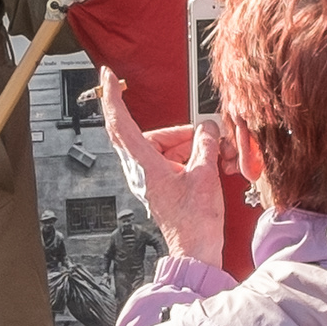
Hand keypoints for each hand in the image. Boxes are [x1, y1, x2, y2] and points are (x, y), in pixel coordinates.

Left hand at [99, 68, 221, 267]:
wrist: (196, 250)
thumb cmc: (194, 222)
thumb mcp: (205, 174)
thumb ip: (205, 143)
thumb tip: (206, 127)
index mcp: (144, 165)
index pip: (119, 123)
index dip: (112, 96)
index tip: (109, 75)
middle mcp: (141, 170)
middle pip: (155, 134)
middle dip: (184, 133)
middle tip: (207, 137)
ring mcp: (150, 178)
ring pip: (169, 146)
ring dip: (194, 147)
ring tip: (217, 157)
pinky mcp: (161, 185)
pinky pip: (175, 160)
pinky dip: (194, 159)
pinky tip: (212, 165)